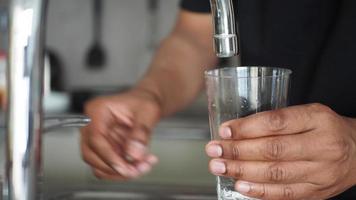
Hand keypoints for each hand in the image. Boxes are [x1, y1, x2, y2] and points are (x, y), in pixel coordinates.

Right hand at [80, 88, 160, 179]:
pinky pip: (108, 166)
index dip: (109, 156)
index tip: (125, 167)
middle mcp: (92, 125)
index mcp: (98, 110)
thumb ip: (141, 132)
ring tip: (142, 166)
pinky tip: (140, 164)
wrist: (145, 105)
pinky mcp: (103, 149)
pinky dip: (123, 170)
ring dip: (120, 172)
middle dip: (115, 168)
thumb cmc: (143, 102)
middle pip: (91, 155)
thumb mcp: (148, 111)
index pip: (95, 138)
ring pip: (98, 165)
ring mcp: (96, 138)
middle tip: (137, 170)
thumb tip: (133, 154)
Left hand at [205, 103, 355, 199]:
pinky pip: (285, 193)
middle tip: (214, 150)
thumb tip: (236, 130)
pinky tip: (240, 186)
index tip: (225, 130)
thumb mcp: (308, 113)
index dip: (247, 127)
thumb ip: (278, 120)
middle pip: (273, 149)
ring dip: (242, 171)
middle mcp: (321, 145)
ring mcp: (320, 172)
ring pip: (276, 173)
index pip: (276, 122)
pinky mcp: (317, 192)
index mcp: (317, 119)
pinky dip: (259, 191)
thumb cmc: (326, 129)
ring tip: (220, 167)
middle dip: (238, 151)